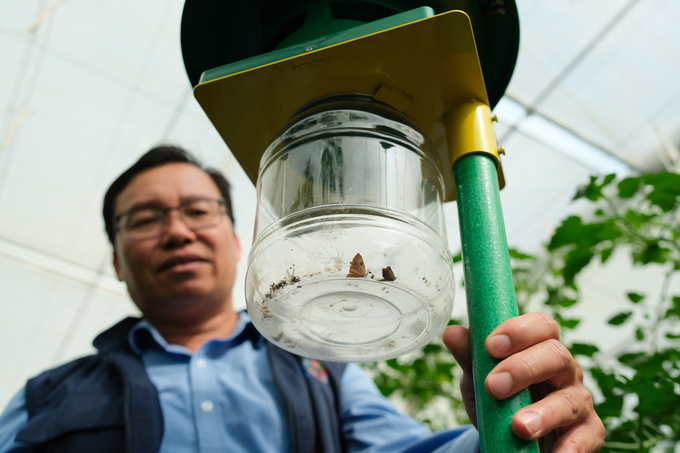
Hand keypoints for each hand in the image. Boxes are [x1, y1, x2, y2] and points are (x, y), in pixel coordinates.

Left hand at [442, 312, 604, 451]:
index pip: (541, 326)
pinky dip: (570, 448)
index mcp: (541, 348)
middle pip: (557, 356)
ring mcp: (579, 400)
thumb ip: (470, 357)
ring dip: (543, 413)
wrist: (513, 440)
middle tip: (494, 386)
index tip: (491, 345)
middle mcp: (565, 370)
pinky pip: (585, 438)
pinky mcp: (589, 432)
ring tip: (519, 427)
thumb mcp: (480, 378)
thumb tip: (451, 333)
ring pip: (569, 400)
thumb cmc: (501, 399)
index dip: (520, 331)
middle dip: (524, 369)